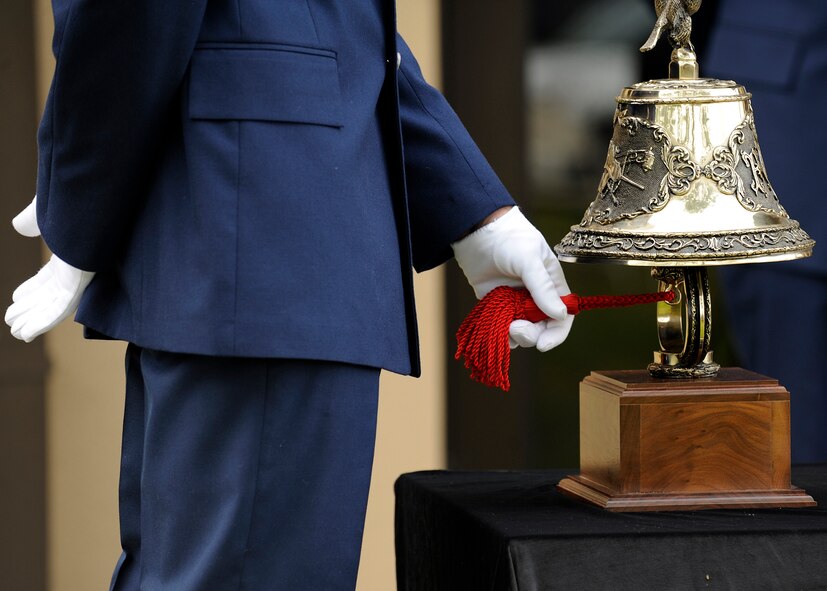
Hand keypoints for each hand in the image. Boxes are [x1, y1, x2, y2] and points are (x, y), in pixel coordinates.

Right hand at [5, 197, 94, 341]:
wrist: (92, 212)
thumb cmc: (75, 211)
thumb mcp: (46, 217)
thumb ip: (32, 220)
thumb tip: (18, 225)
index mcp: (67, 257)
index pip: (46, 278)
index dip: (30, 290)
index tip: (16, 297)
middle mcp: (73, 272)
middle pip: (46, 296)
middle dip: (29, 309)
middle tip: (11, 320)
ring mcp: (75, 282)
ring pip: (50, 308)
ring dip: (32, 321)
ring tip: (16, 331)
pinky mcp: (77, 288)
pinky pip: (57, 312)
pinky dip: (41, 324)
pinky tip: (26, 334)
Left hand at [452, 207, 572, 351]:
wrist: (478, 231)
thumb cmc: (510, 239)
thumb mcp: (530, 259)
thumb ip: (542, 288)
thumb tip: (559, 315)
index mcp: (552, 286)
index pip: (562, 317)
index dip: (556, 333)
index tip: (543, 344)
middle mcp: (535, 297)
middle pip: (541, 328)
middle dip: (531, 334)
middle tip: (516, 328)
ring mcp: (515, 302)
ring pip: (520, 331)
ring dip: (515, 335)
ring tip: (506, 325)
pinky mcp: (496, 304)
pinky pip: (501, 326)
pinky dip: (499, 331)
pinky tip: (495, 325)